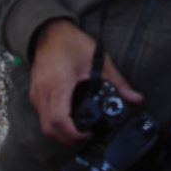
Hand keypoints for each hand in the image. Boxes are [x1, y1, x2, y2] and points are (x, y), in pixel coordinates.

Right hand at [28, 20, 143, 144]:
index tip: (89, 134)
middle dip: (68, 139)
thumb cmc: (71, 43)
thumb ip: (118, 82)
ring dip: (60, 133)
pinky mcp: (34, 94)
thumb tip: (136, 98)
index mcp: (59, 84)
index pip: (60, 120)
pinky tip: (69, 117)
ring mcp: (36, 94)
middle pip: (49, 129)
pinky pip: (41, 116)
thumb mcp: (98, 60)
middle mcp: (44, 92)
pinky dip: (54, 123)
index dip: (74, 134)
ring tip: (79, 130)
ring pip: (44, 125)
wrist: (49, 31)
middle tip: (86, 136)